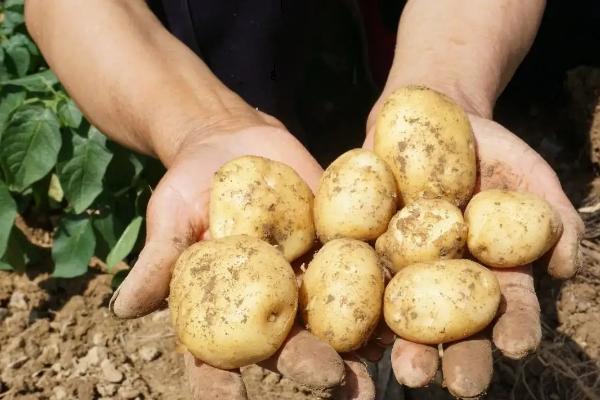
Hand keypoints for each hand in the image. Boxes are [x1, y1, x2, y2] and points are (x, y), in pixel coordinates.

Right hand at [108, 121, 373, 397]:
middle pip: (290, 343)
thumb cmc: (190, 182)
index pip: (217, 356)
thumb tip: (122, 310)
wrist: (231, 140)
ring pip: (332, 316)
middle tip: (332, 381)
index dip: (220, 381)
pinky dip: (378, 285)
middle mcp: (268, 302)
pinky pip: (358, 265)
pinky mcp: (336, 242)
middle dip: (311, 364)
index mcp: (224, 307)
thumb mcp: (170, 215)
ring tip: (380, 365)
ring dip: (357, 342)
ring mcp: (306, 274)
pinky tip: (399, 301)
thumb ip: (159, 260)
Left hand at [365, 115, 582, 397]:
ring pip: (404, 318)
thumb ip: (553, 219)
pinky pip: (358, 278)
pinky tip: (357, 330)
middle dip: (455, 358)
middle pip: (453, 330)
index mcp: (490, 273)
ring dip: (404, 348)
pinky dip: (357, 305)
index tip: (517, 346)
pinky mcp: (364, 249)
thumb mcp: (529, 176)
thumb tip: (565, 269)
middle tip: (455, 383)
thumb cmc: (490, 153)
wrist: (432, 118)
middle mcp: (445, 282)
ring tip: (405, 371)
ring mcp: (402, 268)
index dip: (516, 329)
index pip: (508, 311)